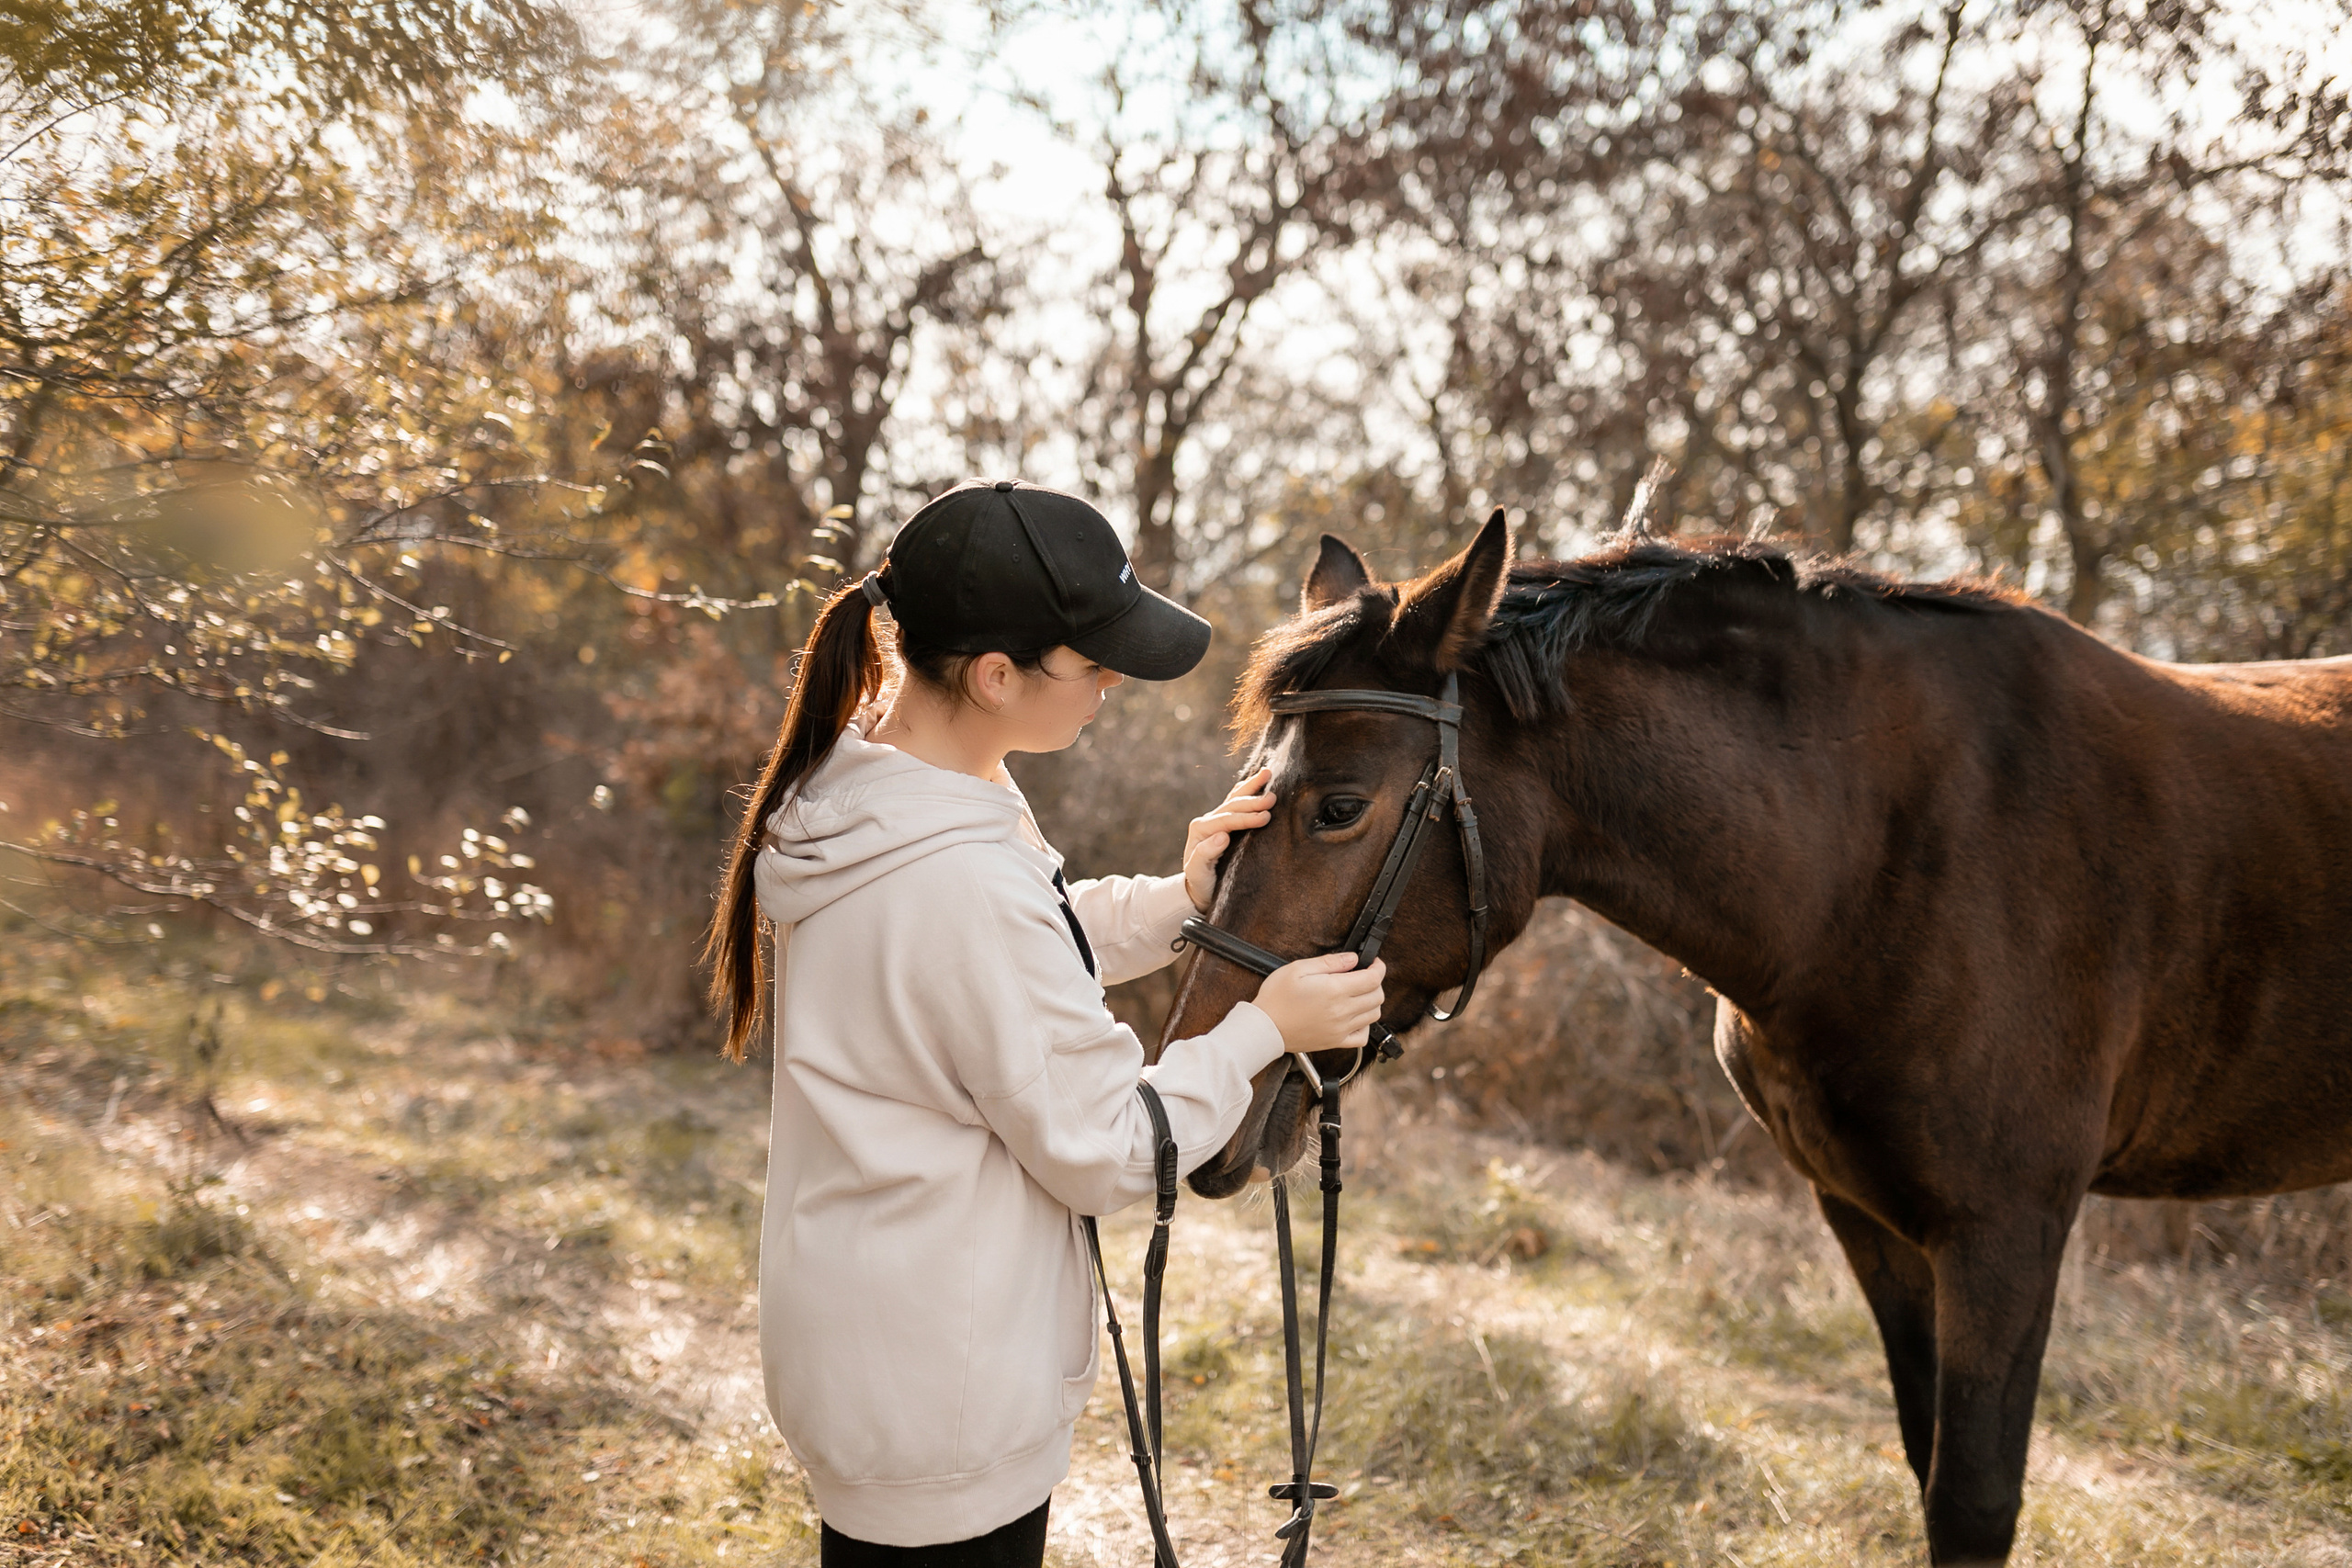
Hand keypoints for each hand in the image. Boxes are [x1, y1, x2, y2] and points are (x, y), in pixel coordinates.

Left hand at [1182, 766, 1273, 912]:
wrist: (1199, 890)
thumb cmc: (1200, 883)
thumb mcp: (1198, 872)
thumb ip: (1205, 854)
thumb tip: (1222, 835)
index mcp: (1200, 830)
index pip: (1226, 820)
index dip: (1245, 817)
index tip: (1265, 817)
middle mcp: (1207, 822)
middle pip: (1232, 805)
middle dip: (1252, 800)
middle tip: (1273, 798)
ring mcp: (1216, 821)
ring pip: (1235, 798)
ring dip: (1251, 787)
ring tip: (1267, 774)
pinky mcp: (1225, 824)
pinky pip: (1236, 801)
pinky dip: (1247, 790)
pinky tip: (1257, 780)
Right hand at [1252, 952, 1386, 1058]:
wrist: (1265, 1028)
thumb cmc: (1277, 998)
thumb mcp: (1298, 968)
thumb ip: (1329, 962)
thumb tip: (1352, 959)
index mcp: (1335, 990)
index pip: (1373, 979)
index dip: (1378, 967)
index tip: (1374, 963)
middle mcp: (1342, 1011)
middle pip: (1377, 996)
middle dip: (1375, 982)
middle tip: (1363, 975)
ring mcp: (1341, 1029)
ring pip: (1374, 1015)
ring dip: (1371, 1001)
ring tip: (1358, 993)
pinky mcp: (1336, 1041)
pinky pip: (1363, 1036)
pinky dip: (1365, 1025)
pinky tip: (1354, 1016)